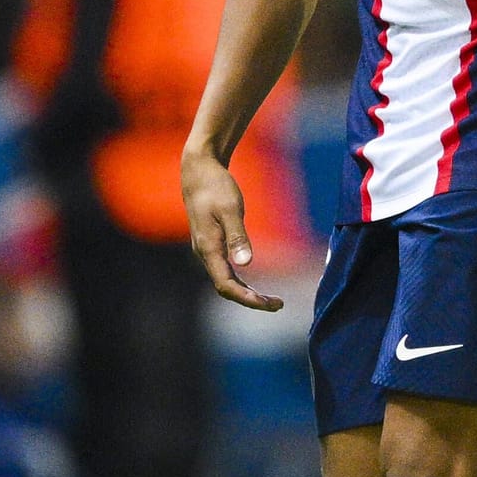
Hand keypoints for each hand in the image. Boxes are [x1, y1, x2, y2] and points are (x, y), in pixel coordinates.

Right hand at [181, 146, 283, 311]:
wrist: (198, 171)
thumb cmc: (215, 187)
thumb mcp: (230, 209)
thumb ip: (238, 237)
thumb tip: (246, 264)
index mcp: (208, 249)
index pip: (226, 285)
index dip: (247, 299)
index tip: (268, 304)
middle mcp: (205, 253)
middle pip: (226, 287)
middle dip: (251, 300)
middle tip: (278, 305)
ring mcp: (207, 249)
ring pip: (226, 280)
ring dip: (247, 292)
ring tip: (271, 300)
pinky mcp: (212, 243)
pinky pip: (225, 270)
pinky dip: (241, 280)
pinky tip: (254, 282)